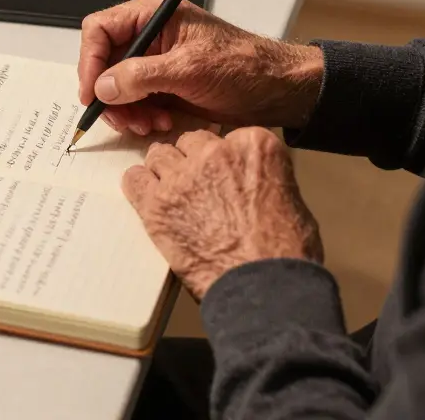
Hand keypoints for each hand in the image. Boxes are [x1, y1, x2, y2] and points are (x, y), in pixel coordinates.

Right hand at [78, 0, 323, 134]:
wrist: (278, 91)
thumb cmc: (245, 67)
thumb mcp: (190, 68)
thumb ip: (141, 75)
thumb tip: (103, 86)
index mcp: (154, 13)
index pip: (100, 30)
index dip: (90, 62)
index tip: (92, 92)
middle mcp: (150, 34)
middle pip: (104, 63)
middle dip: (110, 94)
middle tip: (123, 117)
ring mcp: (155, 62)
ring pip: (116, 87)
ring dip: (126, 110)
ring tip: (147, 124)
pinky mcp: (163, 85)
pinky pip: (134, 102)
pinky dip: (139, 117)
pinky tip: (159, 124)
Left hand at [122, 127, 322, 298]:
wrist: (262, 287)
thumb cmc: (284, 252)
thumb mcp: (290, 198)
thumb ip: (264, 178)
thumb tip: (251, 182)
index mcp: (254, 146)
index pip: (229, 137)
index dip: (226, 157)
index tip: (226, 175)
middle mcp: (214, 152)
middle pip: (192, 142)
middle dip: (194, 161)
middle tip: (200, 188)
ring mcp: (181, 176)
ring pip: (160, 155)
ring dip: (166, 171)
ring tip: (175, 194)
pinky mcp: (156, 203)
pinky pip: (134, 179)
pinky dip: (140, 187)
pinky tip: (150, 200)